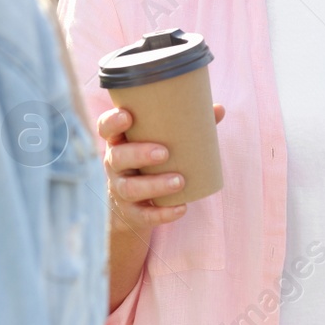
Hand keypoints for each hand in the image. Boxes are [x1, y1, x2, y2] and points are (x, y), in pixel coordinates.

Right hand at [100, 103, 225, 237]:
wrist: (135, 205)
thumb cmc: (152, 161)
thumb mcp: (161, 142)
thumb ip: (187, 125)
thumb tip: (219, 109)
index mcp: (120, 141)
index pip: (105, 128)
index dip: (112, 121)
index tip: (128, 115)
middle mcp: (114, 165)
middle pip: (117, 158)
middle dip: (139, 154)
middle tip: (164, 153)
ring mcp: (120, 190)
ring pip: (130, 188)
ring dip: (155, 185)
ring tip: (179, 181)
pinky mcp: (130, 213)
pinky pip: (143, 215)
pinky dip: (162, 214)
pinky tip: (181, 208)